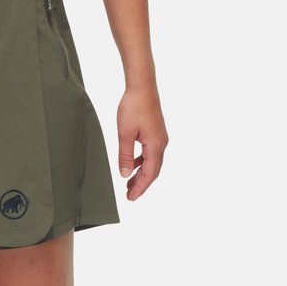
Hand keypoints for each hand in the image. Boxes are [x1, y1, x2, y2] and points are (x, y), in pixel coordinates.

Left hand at [117, 85, 168, 199]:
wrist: (142, 86)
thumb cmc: (133, 107)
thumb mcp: (124, 134)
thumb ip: (125, 156)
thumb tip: (125, 174)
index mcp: (155, 146)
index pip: (149, 175)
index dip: (140, 188)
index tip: (130, 198)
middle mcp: (161, 144)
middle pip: (153, 171)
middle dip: (141, 184)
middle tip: (129, 194)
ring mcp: (160, 138)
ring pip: (152, 162)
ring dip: (142, 173)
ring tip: (129, 182)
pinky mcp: (156, 132)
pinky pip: (151, 153)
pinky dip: (143, 162)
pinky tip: (133, 163)